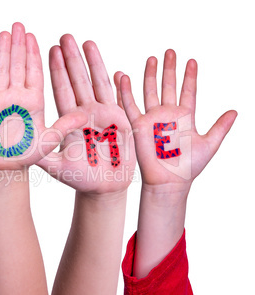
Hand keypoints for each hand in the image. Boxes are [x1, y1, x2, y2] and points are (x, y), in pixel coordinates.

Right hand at [0, 23, 85, 169]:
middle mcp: (17, 97)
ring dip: (4, 52)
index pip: (34, 72)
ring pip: (2, 71)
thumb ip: (66, 126)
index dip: (33, 54)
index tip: (34, 37)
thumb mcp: (50, 140)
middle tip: (19, 25)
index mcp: (33, 102)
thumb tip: (85, 114)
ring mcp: (0, 100)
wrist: (6, 167)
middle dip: (18, 45)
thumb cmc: (27, 155)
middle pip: (18, 66)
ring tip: (6, 33)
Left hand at [37, 34, 135, 194]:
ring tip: (87, 43)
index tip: (50, 50)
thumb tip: (20, 145)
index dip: (56, 70)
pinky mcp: (122, 123)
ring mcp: (105, 116)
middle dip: (72, 59)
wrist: (103, 187)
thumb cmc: (80, 178)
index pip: (62, 89)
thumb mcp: (58, 166)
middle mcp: (86, 112)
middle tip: (65, 37)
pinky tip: (118, 73)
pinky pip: (121, 102)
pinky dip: (121, 88)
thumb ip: (42, 154)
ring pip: (98, 84)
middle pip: (78, 80)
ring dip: (93, 64)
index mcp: (70, 119)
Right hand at [120, 49, 236, 191]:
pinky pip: (130, 106)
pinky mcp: (138, 125)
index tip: (192, 61)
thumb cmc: (188, 167)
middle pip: (168, 86)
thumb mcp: (210, 144)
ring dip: (150, 75)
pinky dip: (126, 92)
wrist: (168, 181)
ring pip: (150, 91)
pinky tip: (125, 77)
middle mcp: (168, 115)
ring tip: (152, 59)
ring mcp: (152, 119)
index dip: (190, 76)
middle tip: (170, 52)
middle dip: (169, 69)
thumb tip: (235, 111)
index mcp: (185, 117)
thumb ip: (221, 127)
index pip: (188, 91)